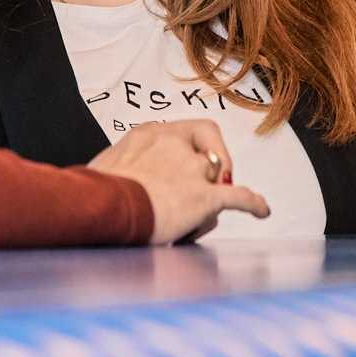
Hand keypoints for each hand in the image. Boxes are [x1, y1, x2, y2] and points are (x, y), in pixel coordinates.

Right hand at [89, 120, 268, 244]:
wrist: (101, 208)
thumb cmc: (93, 194)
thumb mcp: (104, 168)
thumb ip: (121, 169)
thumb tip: (118, 183)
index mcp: (148, 134)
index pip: (186, 132)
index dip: (196, 148)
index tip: (195, 161)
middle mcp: (174, 144)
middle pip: (204, 159)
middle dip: (202, 180)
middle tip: (193, 197)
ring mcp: (191, 169)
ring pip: (215, 182)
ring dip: (208, 203)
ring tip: (191, 223)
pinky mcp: (204, 197)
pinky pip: (239, 196)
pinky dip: (253, 203)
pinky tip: (261, 210)